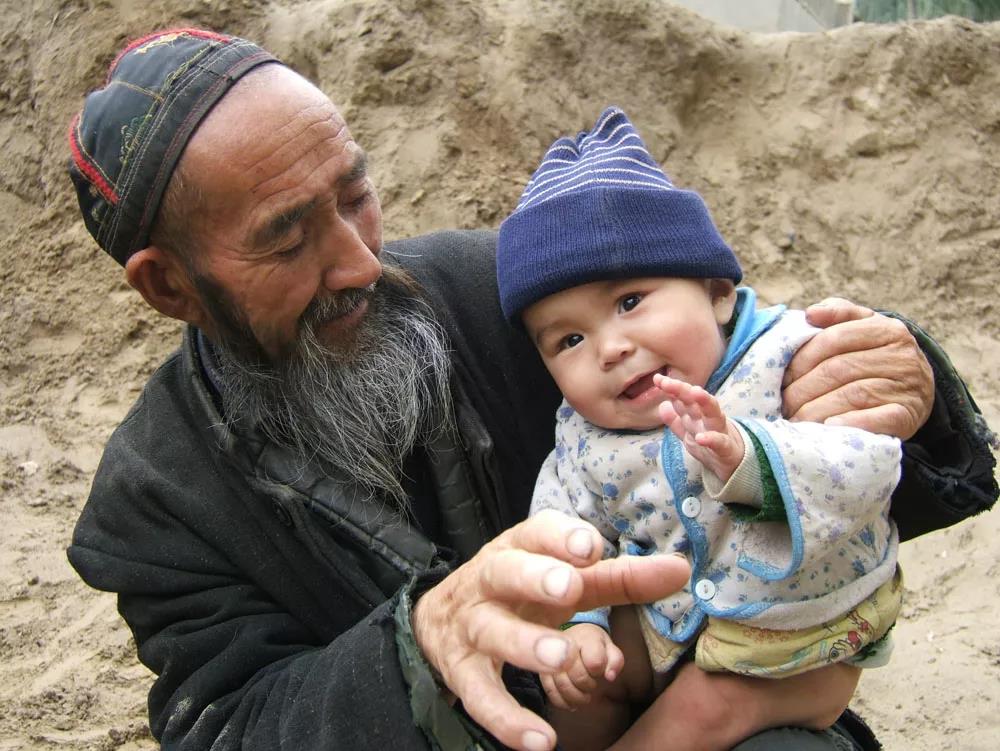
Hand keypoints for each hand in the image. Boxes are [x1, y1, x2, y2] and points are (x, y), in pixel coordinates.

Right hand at [411, 509, 689, 750]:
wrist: (442, 620)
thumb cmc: (521, 592)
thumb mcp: (566, 580)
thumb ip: (621, 578)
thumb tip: (680, 570)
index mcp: (518, 549)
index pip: (536, 532)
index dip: (561, 538)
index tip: (591, 547)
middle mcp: (489, 581)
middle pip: (505, 572)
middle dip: (536, 578)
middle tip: (569, 588)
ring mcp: (471, 626)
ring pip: (491, 632)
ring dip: (525, 644)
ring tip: (561, 657)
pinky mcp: (461, 672)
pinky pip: (480, 696)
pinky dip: (508, 719)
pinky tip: (541, 740)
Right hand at [539, 623, 624, 709]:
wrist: (575, 636)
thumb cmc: (595, 645)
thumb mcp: (610, 648)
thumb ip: (615, 661)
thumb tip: (610, 677)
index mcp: (586, 639)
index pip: (594, 662)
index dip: (598, 671)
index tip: (598, 670)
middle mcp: (565, 647)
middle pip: (578, 676)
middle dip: (588, 686)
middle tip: (592, 685)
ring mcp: (551, 660)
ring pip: (563, 686)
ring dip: (577, 697)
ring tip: (584, 697)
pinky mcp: (543, 672)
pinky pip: (550, 692)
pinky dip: (562, 702)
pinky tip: (571, 704)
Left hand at [655, 375, 744, 480]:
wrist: (735, 463)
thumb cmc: (710, 444)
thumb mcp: (689, 433)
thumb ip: (675, 420)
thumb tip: (662, 405)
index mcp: (696, 415)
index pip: (682, 398)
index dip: (671, 388)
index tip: (657, 379)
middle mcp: (706, 419)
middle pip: (694, 401)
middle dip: (681, 389)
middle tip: (667, 382)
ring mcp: (719, 431)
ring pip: (712, 413)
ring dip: (705, 401)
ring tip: (695, 392)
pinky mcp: (727, 448)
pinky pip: (720, 442)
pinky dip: (711, 439)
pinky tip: (701, 438)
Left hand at [782, 298, 933, 438]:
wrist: (918, 390)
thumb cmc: (876, 355)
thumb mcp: (862, 327)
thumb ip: (837, 314)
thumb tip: (810, 313)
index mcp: (886, 329)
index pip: (834, 339)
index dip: (801, 359)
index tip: (782, 377)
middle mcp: (901, 356)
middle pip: (838, 369)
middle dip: (802, 389)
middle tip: (782, 403)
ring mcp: (907, 387)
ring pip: (852, 395)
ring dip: (816, 410)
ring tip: (794, 419)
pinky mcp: (908, 416)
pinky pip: (877, 420)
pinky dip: (851, 423)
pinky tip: (829, 427)